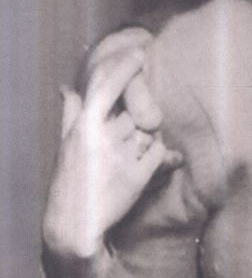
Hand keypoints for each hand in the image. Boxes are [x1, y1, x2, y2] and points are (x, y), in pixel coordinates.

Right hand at [42, 48, 180, 277]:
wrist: (74, 225)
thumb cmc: (71, 182)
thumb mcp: (67, 146)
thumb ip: (71, 114)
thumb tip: (65, 87)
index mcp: (82, 127)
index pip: (106, 87)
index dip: (124, 67)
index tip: (140, 52)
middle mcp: (101, 139)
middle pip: (133, 114)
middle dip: (137, 121)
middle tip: (129, 138)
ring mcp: (121, 157)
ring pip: (147, 132)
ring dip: (144, 141)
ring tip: (125, 160)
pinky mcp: (138, 176)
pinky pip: (159, 152)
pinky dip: (158, 156)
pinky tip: (145, 166)